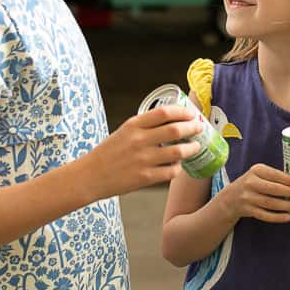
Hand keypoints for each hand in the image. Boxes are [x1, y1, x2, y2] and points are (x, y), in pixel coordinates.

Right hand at [84, 106, 205, 197]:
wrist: (89, 176)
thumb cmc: (107, 153)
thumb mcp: (123, 132)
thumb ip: (143, 127)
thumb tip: (171, 122)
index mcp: (133, 126)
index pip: (164, 113)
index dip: (182, 112)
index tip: (191, 114)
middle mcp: (139, 140)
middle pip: (175, 130)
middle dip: (192, 128)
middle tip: (199, 128)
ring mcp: (143, 160)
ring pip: (178, 151)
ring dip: (191, 148)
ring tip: (195, 147)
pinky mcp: (144, 177)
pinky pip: (170, 171)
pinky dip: (178, 168)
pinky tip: (177, 166)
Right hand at [218, 164, 289, 223]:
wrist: (230, 197)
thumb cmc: (252, 183)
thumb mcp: (259, 174)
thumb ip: (274, 176)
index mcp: (256, 171)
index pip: (274, 174)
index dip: (288, 179)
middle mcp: (250, 183)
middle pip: (273, 189)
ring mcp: (248, 198)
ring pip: (270, 203)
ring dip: (287, 206)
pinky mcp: (248, 210)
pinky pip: (265, 215)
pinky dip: (277, 217)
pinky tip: (289, 217)